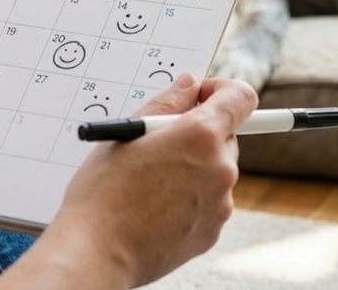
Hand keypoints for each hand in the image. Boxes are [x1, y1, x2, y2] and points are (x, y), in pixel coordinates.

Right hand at [0, 74, 258, 289]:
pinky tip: (157, 205)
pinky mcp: (213, 231)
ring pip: (216, 170)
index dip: (221, 90)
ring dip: (195, 167)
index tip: (199, 97)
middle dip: (200, 134)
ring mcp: (220, 204)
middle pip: (226, 136)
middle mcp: (220, 168)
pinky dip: (191, 197)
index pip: (241, 97)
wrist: (96, 253)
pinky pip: (210, 201)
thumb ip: (167, 103)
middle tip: (161, 144)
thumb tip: (190, 85)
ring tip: (151, 181)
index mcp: (201, 135)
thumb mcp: (128, 133)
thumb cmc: (103, 193)